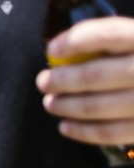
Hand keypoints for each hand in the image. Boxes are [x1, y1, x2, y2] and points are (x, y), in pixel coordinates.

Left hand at [37, 16, 133, 146]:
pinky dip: (83, 130)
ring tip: (51, 103)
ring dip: (66, 106)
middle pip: (96, 75)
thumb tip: (71, 48)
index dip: (76, 40)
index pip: (110, 34)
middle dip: (62, 80)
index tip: (53, 48)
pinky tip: (67, 126)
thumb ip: (123, 41)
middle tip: (44, 81)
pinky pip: (110, 132)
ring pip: (97, 106)